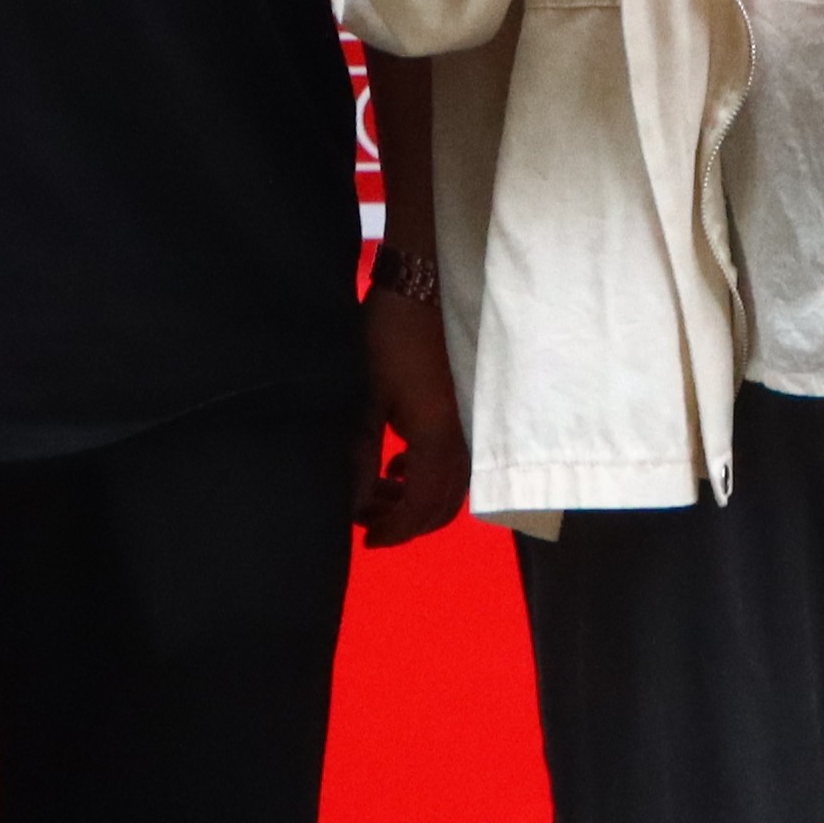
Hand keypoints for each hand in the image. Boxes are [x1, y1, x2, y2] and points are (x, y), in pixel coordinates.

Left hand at [353, 275, 468, 544]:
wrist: (423, 284)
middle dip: (406, 521)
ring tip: (379, 491)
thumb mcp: (365, 399)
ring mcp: (469, 424)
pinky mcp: (466, 409)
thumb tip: (354, 506)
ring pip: (452, 486)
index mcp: (436, 439)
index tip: (366, 538)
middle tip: (370, 521)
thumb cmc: (388, 337)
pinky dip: (428, 475)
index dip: (395, 530)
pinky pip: (455, 462)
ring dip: (417, 499)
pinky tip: (399, 462)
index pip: (421, 508)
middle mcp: (463, 439)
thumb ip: (361, 457)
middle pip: (443, 505)